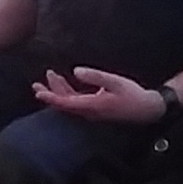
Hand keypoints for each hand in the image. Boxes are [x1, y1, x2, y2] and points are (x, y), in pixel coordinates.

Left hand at [32, 66, 167, 124]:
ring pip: (69, 102)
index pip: (65, 103)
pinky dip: (69, 91)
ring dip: (58, 90)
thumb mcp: (115, 82)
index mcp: (92, 106)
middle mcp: (89, 111)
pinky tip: (64, 82)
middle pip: (63, 104)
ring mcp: (91, 111)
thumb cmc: (132, 95)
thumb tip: (76, 71)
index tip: (38, 92)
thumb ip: (95, 76)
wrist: (146, 110)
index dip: (51, 97)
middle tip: (36, 84)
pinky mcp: (95, 108)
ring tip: (50, 76)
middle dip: (50, 93)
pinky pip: (77, 101)